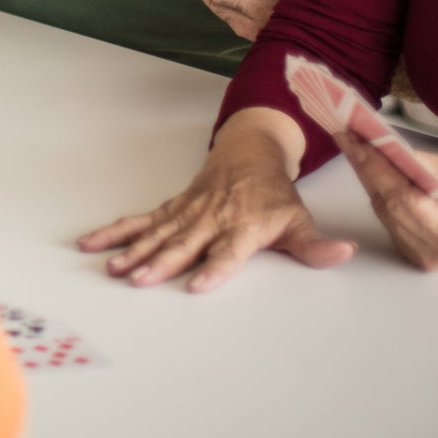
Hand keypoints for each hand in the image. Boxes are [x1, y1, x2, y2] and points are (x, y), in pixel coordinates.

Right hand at [77, 110, 354, 293]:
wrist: (250, 152)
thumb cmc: (274, 194)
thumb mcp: (300, 220)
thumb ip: (315, 246)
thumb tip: (344, 254)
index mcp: (244, 224)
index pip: (228, 251)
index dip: (214, 268)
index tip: (197, 286)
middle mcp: (213, 218)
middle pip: (184, 243)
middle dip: (161, 262)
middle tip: (139, 280)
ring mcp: (188, 211)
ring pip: (158, 233)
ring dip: (134, 250)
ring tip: (114, 269)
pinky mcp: (172, 208)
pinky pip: (141, 220)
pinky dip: (116, 231)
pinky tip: (93, 244)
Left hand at [331, 129, 437, 269]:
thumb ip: (420, 163)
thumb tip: (381, 144)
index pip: (398, 197)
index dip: (373, 166)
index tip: (353, 138)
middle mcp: (429, 250)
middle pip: (384, 203)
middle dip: (364, 166)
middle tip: (345, 133)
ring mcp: (420, 255)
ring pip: (382, 210)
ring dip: (368, 177)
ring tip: (353, 143)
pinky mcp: (414, 250)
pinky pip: (389, 216)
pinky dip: (380, 190)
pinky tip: (370, 165)